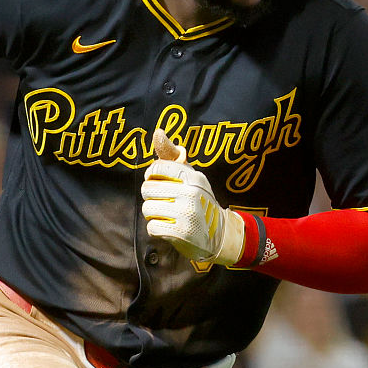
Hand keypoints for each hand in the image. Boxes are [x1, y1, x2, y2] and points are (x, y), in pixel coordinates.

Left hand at [141, 129, 244, 264]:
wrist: (220, 234)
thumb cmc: (198, 200)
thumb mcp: (190, 176)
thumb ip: (171, 156)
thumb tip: (158, 132)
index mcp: (193, 176)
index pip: (157, 168)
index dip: (151, 176)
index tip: (156, 181)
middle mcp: (191, 193)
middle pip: (147, 189)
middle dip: (151, 196)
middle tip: (163, 201)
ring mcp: (187, 213)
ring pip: (147, 208)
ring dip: (153, 213)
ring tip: (166, 214)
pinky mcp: (181, 233)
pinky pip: (152, 227)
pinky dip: (156, 228)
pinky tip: (169, 227)